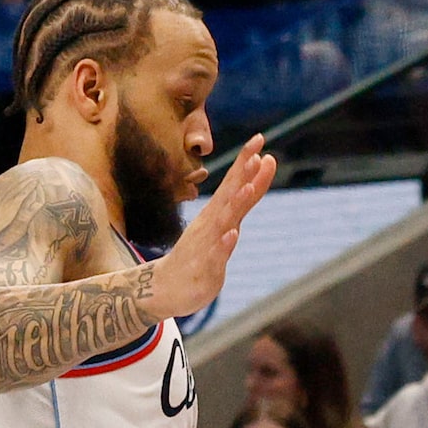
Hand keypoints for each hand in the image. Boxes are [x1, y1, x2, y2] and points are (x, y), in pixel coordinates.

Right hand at [151, 137, 276, 319]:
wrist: (167, 288)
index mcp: (218, 213)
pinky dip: (223, 244)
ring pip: (222, 222)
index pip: (234, 183)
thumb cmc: (199, 255)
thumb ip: (243, 202)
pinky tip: (231, 234)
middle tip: (257, 151)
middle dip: (243, 173)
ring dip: (235, 204)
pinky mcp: (204, 268)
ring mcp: (207, 244)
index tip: (260, 138)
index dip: (247, 161)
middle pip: (229, 195)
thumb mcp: (226, 225)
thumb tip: (256, 176)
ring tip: (248, 187)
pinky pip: (215, 255)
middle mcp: (211, 224)